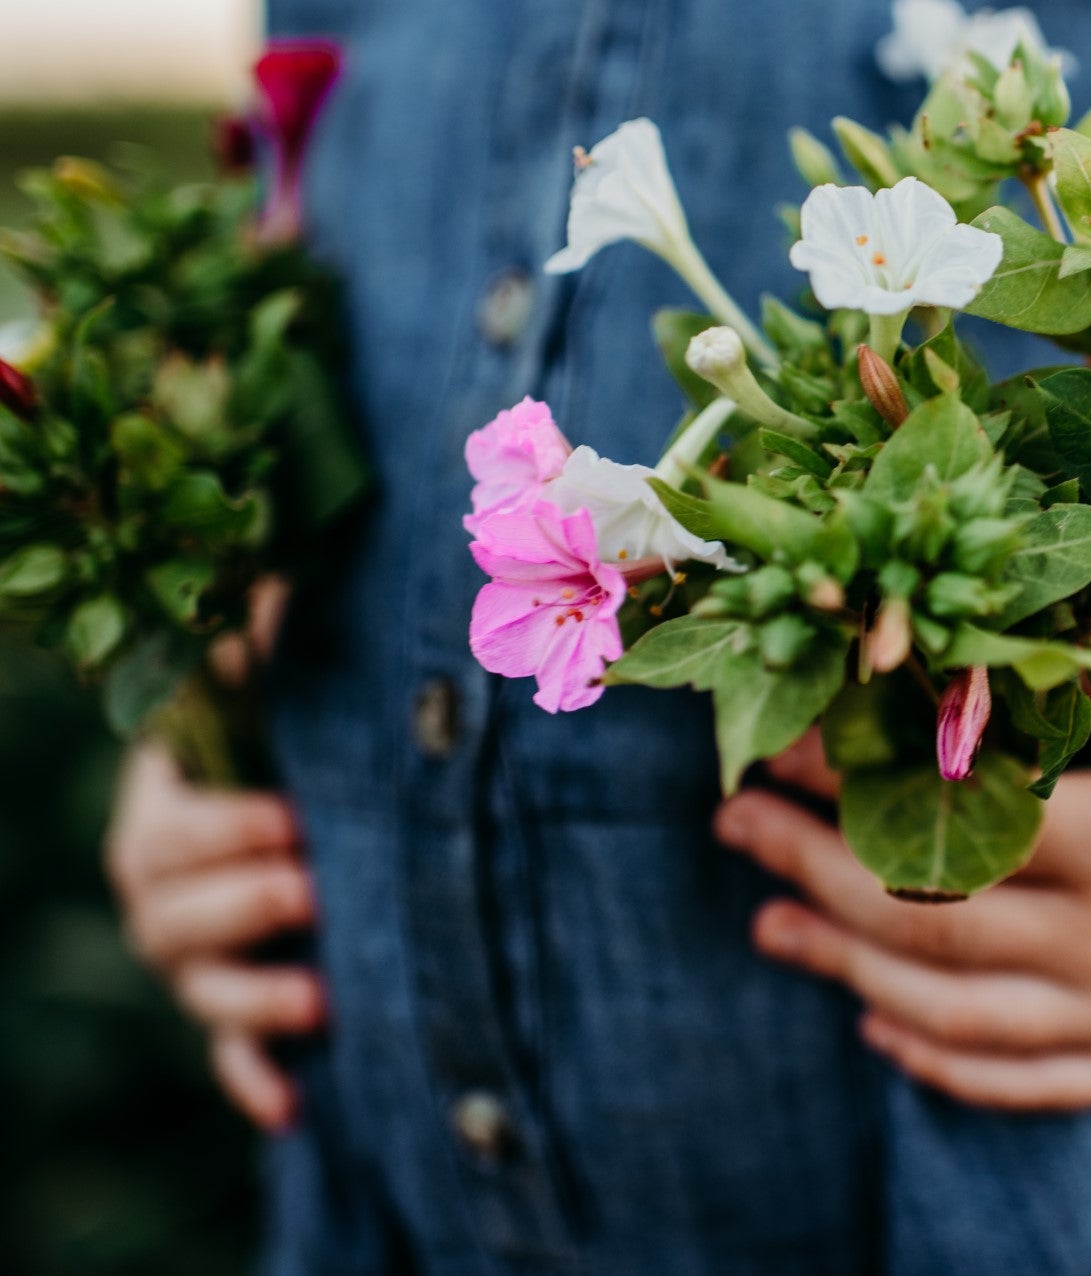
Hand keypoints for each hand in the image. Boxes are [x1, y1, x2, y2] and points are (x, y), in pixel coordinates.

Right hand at [104, 577, 319, 1131]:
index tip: (295, 818)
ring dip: (254, 999)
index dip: (223, 829)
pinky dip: (255, 1080)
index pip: (166, 827)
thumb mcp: (285, 674)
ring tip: (323, 996)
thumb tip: (283, 586)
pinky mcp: (238, 1005)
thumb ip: (274, 636)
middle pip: (168, 915)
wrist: (311, 788)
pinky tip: (296, 1106)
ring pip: (200, 988)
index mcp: (169, 801)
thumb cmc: (298, 719)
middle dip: (242, 904)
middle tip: (315, 888)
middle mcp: (166, 885)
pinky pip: (231, 1056)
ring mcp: (197, 953)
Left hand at [714, 634, 1090, 1111]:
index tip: (774, 745)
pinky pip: (1017, 1081)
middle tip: (733, 826)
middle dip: (811, 869)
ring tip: (765, 921)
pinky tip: (870, 1016)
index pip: (954, 822)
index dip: (849, 786)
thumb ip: (1070, 663)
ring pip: (953, 1014)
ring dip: (843, 967)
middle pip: (930, 923)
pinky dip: (934, 1057)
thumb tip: (931, 632)